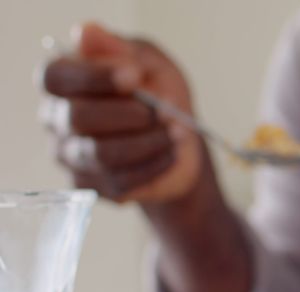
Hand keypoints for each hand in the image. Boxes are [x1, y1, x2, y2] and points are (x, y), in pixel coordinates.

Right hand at [39, 22, 203, 203]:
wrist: (179, 138)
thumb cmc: (157, 92)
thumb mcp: (148, 61)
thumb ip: (119, 49)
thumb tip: (86, 33)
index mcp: (62, 82)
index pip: (58, 78)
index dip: (94, 77)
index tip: (134, 76)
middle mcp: (58, 120)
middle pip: (80, 118)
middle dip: (131, 115)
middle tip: (165, 113)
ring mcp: (73, 157)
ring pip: (104, 154)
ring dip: (149, 142)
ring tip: (178, 133)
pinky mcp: (96, 187)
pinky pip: (123, 181)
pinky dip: (156, 165)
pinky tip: (174, 153)